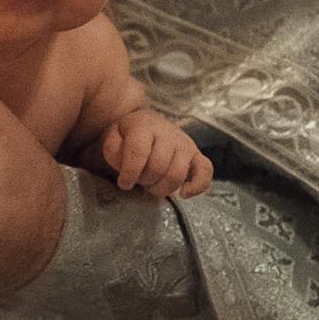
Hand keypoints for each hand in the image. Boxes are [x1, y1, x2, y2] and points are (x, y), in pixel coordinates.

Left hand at [98, 111, 212, 198]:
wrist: (146, 125)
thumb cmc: (127, 137)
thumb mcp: (113, 138)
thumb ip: (113, 150)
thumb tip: (125, 165)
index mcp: (145, 126)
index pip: (138, 151)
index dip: (129, 172)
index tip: (123, 184)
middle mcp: (169, 133)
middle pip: (158, 166)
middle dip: (145, 181)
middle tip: (139, 181)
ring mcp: (185, 144)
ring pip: (177, 174)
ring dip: (161, 188)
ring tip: (152, 186)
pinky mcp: (197, 156)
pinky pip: (206, 172)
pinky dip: (197, 186)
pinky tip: (183, 194)